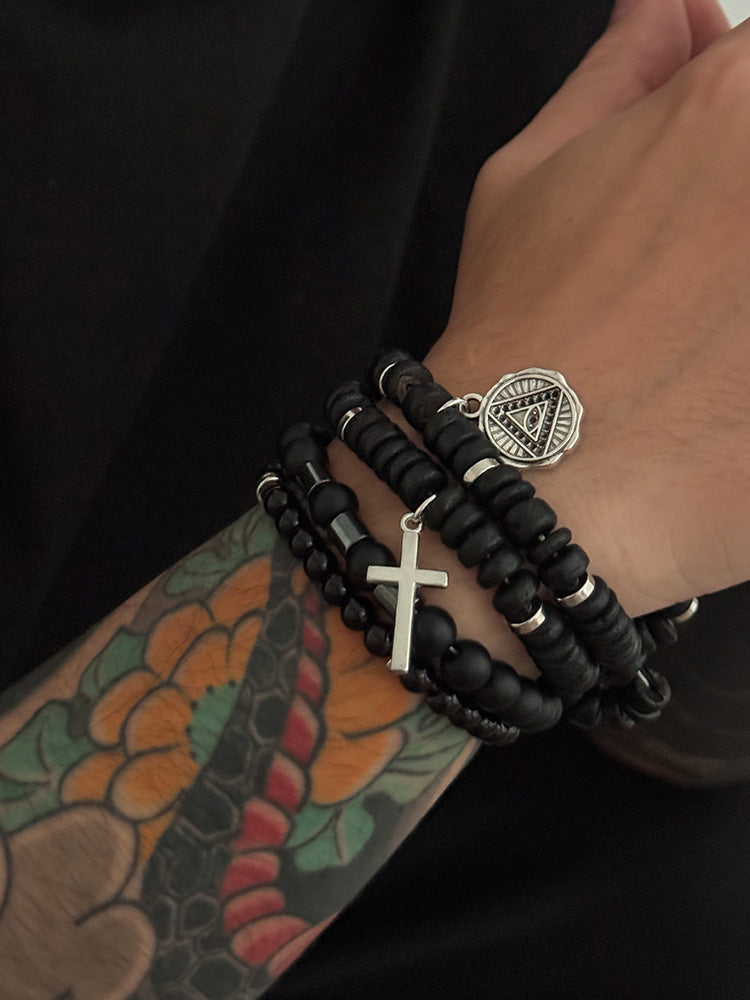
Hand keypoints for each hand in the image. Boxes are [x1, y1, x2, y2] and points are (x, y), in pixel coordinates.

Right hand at [333, 0, 743, 675]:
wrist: (535, 482)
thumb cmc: (521, 329)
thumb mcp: (530, 175)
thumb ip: (619, 70)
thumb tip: (673, 6)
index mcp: (738, 98)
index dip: (731, 134)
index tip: (702, 196)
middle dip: (739, 213)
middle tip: (699, 277)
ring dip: (744, 281)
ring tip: (703, 336)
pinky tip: (720, 378)